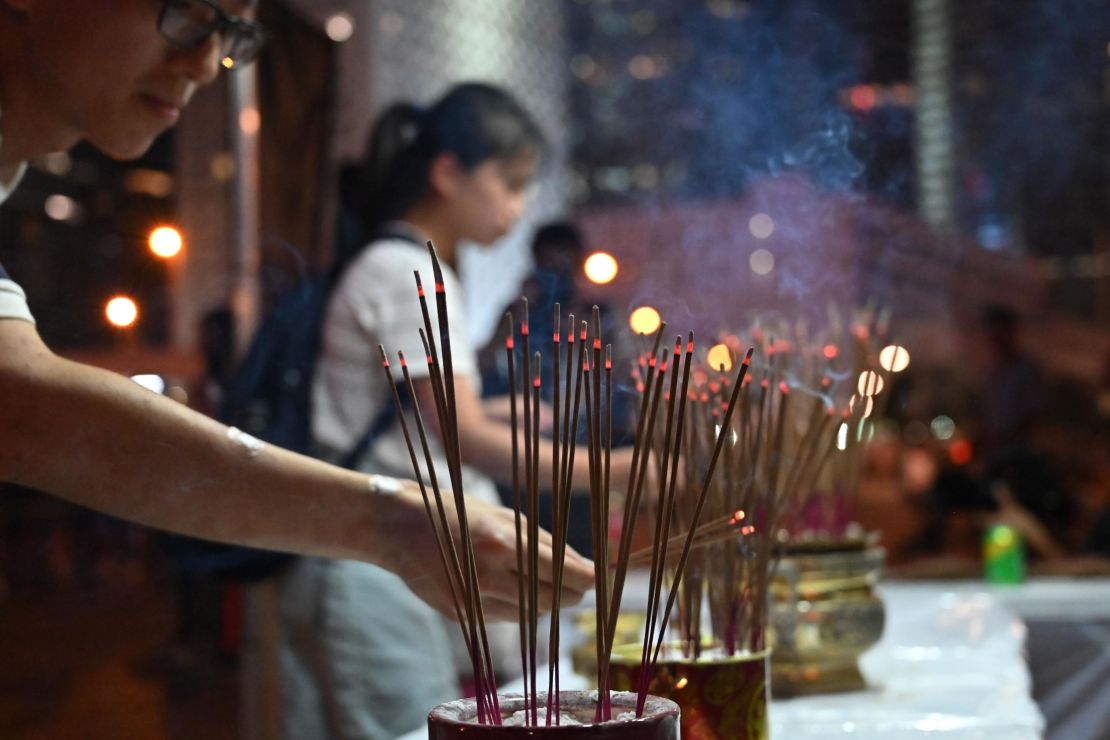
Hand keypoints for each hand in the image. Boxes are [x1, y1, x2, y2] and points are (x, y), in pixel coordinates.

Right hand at [377, 480, 594, 620]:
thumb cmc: (461, 514)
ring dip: (541, 601)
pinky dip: (512, 606)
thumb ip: (547, 543)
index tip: (598, 579)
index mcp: (504, 542)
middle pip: (550, 599)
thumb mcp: (507, 517)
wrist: (400, 526)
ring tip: (531, 579)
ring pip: (529, 614)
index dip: (586, 580)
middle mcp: (489, 574)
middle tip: (575, 586)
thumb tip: (586, 569)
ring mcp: (472, 599)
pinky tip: (502, 587)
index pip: (562, 573)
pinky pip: (502, 618)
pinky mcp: (458, 615)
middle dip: (568, 594)